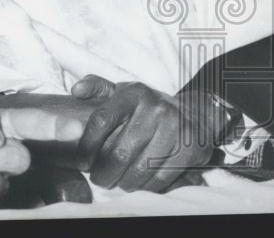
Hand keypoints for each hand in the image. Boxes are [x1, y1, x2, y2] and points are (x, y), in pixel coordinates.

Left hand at [71, 75, 224, 191]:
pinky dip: (146, 186)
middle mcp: (155, 109)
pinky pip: (160, 177)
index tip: (83, 160)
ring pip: (139, 169)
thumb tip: (76, 90)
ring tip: (117, 182)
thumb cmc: (149, 106)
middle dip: (104, 171)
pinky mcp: (190, 150)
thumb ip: (97, 87)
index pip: (102, 120)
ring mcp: (175, 130)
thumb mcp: (124, 91)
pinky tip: (138, 184)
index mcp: (134, 93)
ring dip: (124, 182)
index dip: (88, 145)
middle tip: (99, 178)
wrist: (197, 113)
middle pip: (119, 151)